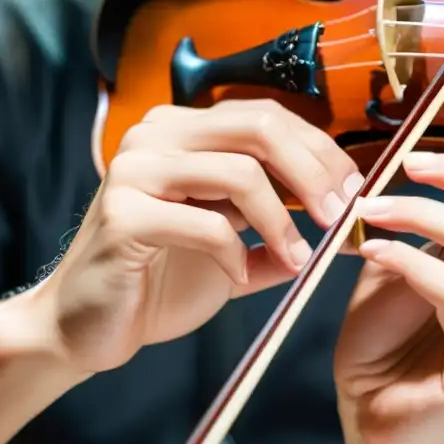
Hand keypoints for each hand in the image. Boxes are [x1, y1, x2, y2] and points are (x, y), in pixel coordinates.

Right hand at [29, 99, 362, 373]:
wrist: (88, 325)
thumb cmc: (162, 279)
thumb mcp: (235, 244)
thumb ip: (281, 224)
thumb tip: (349, 215)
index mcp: (183, 130)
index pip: (269, 117)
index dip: (322, 152)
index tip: (355, 194)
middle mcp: (156, 135)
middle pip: (260, 128)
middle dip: (314, 174)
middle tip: (341, 218)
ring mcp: (135, 170)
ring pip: (239, 172)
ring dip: (283, 222)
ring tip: (300, 261)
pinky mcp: (122, 214)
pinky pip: (207, 225)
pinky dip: (237, 256)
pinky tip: (239, 279)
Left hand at [333, 152, 443, 443]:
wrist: (376, 420)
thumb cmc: (389, 344)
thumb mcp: (405, 270)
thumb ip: (420, 229)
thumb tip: (409, 171)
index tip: (414, 157)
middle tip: (407, 166)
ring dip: (415, 214)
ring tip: (368, 214)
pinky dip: (402, 258)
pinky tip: (371, 251)